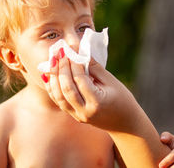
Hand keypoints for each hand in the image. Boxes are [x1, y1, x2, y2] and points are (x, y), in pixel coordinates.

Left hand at [43, 49, 170, 166]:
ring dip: (53, 77)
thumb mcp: (112, 81)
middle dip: (61, 68)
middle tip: (59, 52)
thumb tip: (80, 52)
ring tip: (53, 60)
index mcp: (97, 102)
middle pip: (66, 88)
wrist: (125, 124)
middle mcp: (85, 111)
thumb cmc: (122, 99)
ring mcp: (77, 115)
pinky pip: (58, 101)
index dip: (73, 63)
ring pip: (58, 96)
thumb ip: (94, 67)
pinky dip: (52, 87)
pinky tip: (48, 74)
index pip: (80, 80)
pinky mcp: (73, 115)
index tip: (70, 49)